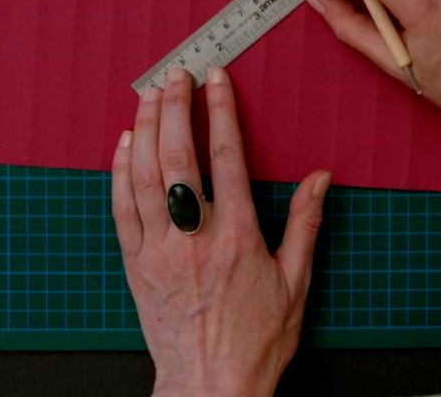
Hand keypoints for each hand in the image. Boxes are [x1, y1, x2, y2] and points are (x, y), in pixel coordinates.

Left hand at [113, 65, 330, 396]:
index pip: (227, 158)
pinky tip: (124, 146)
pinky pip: (122, 209)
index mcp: (237, 237)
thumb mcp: (296, 284)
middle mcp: (195, 238)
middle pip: (179, 157)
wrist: (211, 387)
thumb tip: (320, 179)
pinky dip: (120, 172)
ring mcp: (160, 251)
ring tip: (149, 97)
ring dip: (145, 130)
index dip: (221, 112)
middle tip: (175, 76)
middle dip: (176, 109)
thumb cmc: (256, 342)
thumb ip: (305, 224)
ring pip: (144, 176)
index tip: (215, 80)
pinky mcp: (136, 266)